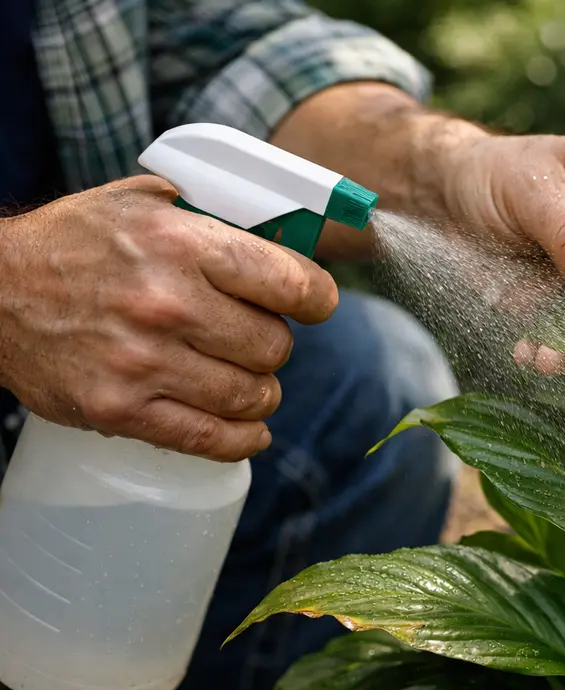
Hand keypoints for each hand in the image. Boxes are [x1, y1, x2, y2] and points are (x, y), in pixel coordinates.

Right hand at [0, 176, 338, 460]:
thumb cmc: (77, 241)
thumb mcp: (146, 202)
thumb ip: (218, 215)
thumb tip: (293, 232)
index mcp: (181, 243)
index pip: (292, 284)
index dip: (316, 299)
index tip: (313, 304)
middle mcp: (167, 304)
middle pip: (275, 346)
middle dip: (273, 344)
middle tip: (252, 338)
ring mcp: (143, 362)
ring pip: (251, 395)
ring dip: (259, 391)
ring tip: (245, 379)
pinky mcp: (121, 410)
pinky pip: (212, 439)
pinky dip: (242, 439)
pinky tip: (248, 429)